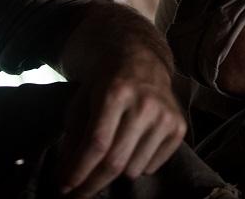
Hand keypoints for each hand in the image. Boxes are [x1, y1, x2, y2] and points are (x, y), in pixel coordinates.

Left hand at [57, 54, 186, 197]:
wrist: (143, 59)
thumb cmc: (107, 82)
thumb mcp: (82, 100)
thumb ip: (73, 135)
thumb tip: (66, 173)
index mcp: (116, 93)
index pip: (97, 143)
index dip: (79, 170)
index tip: (64, 187)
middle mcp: (145, 104)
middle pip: (115, 160)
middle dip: (92, 184)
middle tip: (78, 194)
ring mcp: (165, 116)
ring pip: (133, 169)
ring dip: (115, 173)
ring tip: (110, 155)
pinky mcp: (179, 127)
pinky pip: (152, 167)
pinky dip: (136, 165)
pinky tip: (132, 146)